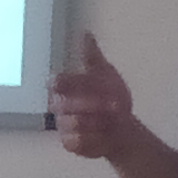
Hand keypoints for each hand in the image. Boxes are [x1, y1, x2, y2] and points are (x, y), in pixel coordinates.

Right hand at [49, 33, 139, 160]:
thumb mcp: (105, 73)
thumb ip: (92, 56)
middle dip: (92, 104)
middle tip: (116, 104)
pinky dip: (92, 138)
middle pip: (64, 104)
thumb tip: (85, 33)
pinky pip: (75, 141)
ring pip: (71, 123)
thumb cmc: (111, 97)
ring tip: (113, 120)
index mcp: (64, 87)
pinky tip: (105, 134)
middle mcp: (59, 106)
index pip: (56, 82)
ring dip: (95, 121)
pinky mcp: (69, 143)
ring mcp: (63, 125)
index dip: (71, 83)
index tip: (91, 84)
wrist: (121, 126)